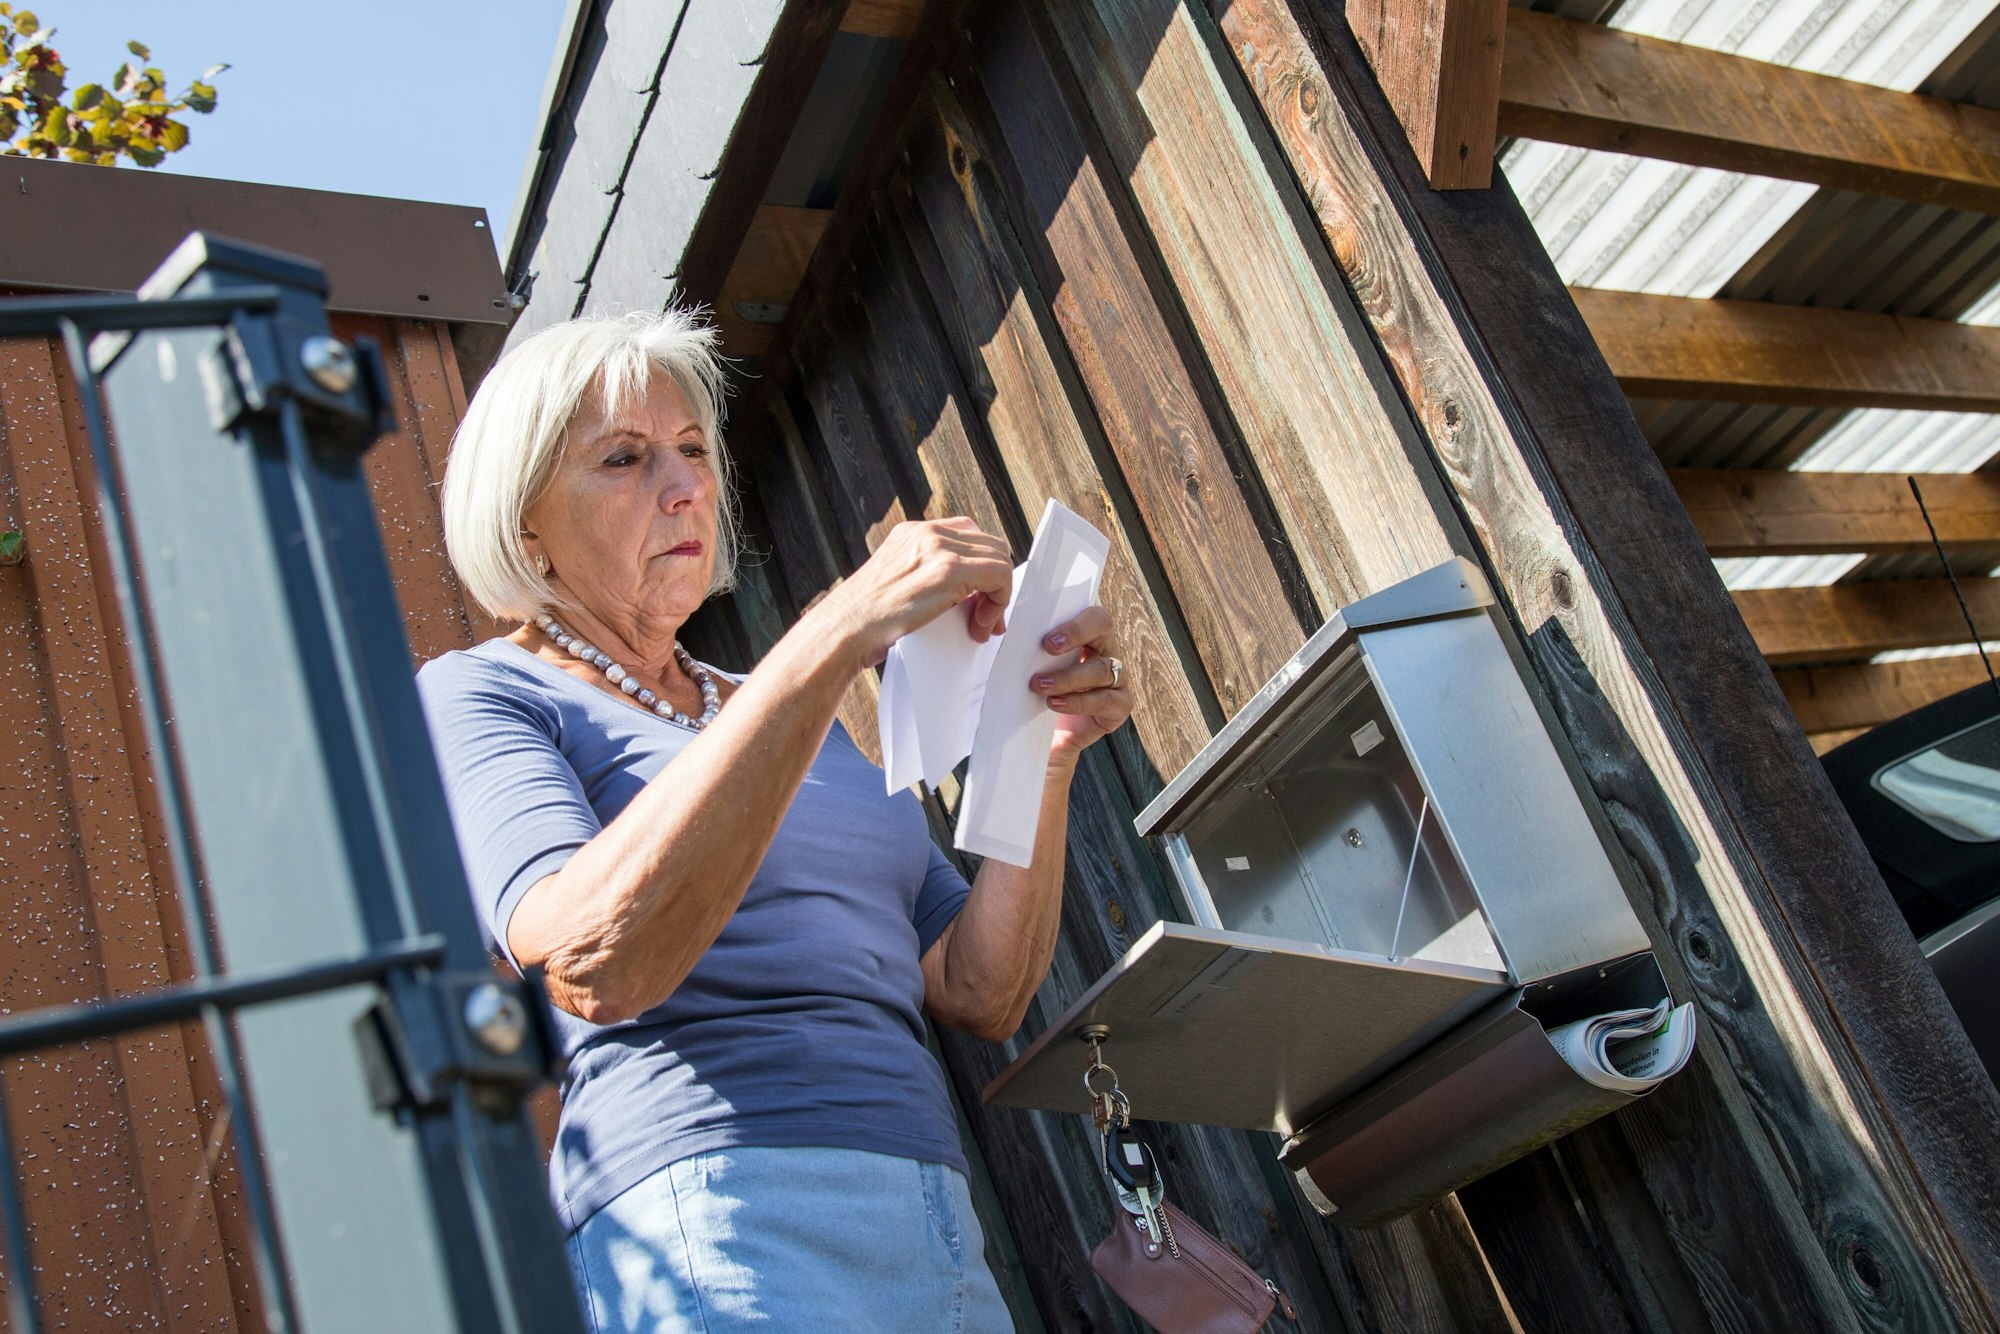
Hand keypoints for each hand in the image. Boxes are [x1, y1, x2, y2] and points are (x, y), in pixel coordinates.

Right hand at [815, 518, 1012, 667]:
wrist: (845, 629)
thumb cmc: (865, 621)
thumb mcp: (894, 585)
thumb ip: (923, 578)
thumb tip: (960, 597)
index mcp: (912, 533)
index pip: (968, 535)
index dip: (981, 569)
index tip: (977, 602)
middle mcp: (926, 532)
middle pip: (989, 544)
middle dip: (995, 583)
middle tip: (984, 619)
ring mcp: (938, 547)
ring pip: (1000, 558)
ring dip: (998, 595)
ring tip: (980, 625)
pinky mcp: (949, 569)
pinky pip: (1000, 574)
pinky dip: (999, 601)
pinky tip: (980, 624)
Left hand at [1029, 605, 1132, 761]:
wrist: (1045, 739)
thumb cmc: (1036, 696)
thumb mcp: (1029, 669)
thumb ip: (1025, 648)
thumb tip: (1001, 629)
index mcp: (1086, 634)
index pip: (1090, 613)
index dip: (1073, 621)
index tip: (1046, 638)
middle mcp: (1106, 650)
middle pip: (1104, 626)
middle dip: (1075, 633)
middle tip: (1048, 647)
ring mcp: (1117, 678)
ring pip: (1101, 668)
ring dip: (1068, 677)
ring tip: (1040, 685)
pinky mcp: (1120, 705)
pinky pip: (1106, 700)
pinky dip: (1079, 702)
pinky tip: (1055, 705)